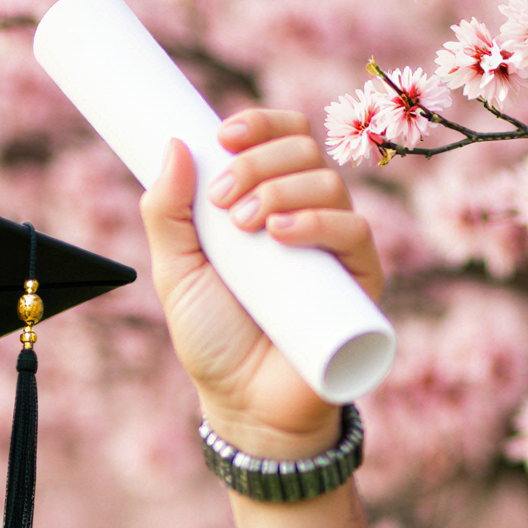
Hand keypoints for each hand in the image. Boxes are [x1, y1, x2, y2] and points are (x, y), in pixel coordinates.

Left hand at [140, 108, 384, 454]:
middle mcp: (306, 215)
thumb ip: (168, 213)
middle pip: (304, 150)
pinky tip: (282, 233)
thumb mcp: (176, 272)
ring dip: (282, 189)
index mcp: (266, 201)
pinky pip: (354, 232)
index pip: (281, 137)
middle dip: (259, 161)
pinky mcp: (359, 282)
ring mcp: (335, 247)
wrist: (243, 403)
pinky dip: (318, 222)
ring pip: (329, 183)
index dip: (259, 124)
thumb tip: (174, 144)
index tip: (223, 135)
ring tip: (244, 225)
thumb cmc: (213, 338)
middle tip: (222, 200)